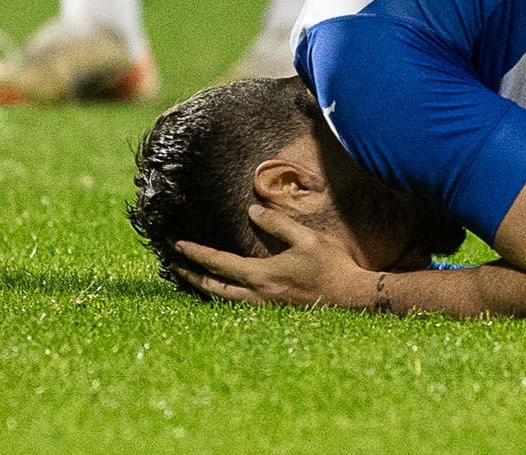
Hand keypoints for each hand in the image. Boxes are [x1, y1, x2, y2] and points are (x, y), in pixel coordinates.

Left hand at [172, 204, 370, 307]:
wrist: (351, 298)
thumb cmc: (331, 266)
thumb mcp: (306, 238)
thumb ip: (278, 224)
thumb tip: (252, 212)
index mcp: (261, 276)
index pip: (219, 263)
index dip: (196, 253)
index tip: (177, 245)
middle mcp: (257, 296)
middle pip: (212, 288)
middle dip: (191, 275)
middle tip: (174, 266)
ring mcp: (264, 308)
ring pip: (223, 301)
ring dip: (204, 289)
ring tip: (192, 279)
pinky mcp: (273, 313)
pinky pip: (237, 306)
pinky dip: (222, 299)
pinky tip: (223, 293)